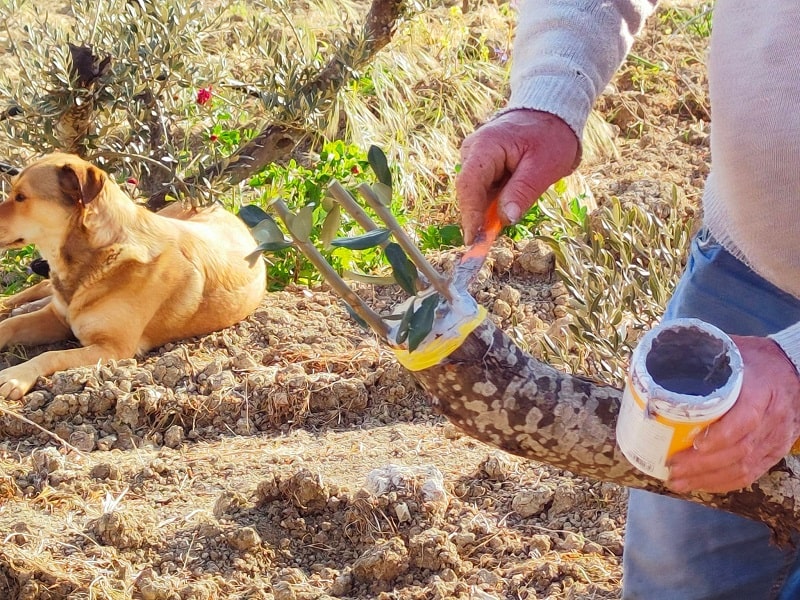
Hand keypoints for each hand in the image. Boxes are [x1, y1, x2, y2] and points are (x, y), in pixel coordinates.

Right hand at [455, 109, 578, 243]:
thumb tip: (506, 220)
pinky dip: (493, 203)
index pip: (469, 185)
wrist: (551, 112)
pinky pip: (483, 189)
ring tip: (509, 213)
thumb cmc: (550, 136)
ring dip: (489, 210)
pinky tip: (508, 207)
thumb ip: (522, 192)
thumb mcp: (543, 167)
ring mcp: (475, 157)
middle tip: (492, 241)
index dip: (470, 215)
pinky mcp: (482, 165)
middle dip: (480, 217)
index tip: (474, 241)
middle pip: (469, 192)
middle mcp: (473, 150)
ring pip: (476, 193)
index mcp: (486, 147)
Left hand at [667, 335, 799, 492]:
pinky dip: (723, 483)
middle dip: (702, 464)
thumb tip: (658, 359)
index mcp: (762, 392)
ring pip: (743, 468)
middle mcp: (772, 420)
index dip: (720, 436)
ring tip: (677, 481)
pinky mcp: (774, 452)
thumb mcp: (733, 350)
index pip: (744, 421)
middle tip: (671, 466)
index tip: (694, 443)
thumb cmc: (757, 359)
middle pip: (738, 451)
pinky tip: (700, 484)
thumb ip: (702, 355)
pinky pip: (750, 474)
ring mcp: (775, 440)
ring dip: (707, 478)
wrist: (796, 371)